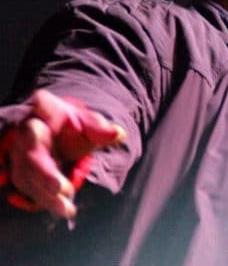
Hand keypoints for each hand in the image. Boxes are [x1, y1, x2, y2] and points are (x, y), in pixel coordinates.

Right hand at [0, 89, 124, 218]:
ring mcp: (19, 152)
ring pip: (27, 176)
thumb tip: (119, 134)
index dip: (44, 114)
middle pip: (31, 153)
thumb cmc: (75, 128)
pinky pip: (29, 188)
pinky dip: (46, 201)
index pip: (42, 105)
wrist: (59, 138)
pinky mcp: (20, 171)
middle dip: (44, 173)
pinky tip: (63, 210)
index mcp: (45, 109)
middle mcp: (26, 130)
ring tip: (68, 208)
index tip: (42, 126)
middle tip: (61, 189)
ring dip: (46, 195)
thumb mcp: (90, 124)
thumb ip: (101, 128)